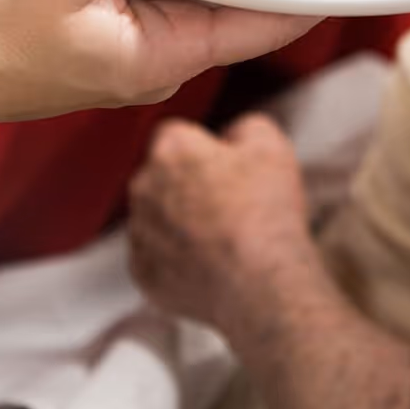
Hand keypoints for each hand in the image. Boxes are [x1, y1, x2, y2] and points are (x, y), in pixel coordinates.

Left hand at [129, 111, 313, 334]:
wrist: (259, 283)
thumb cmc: (265, 210)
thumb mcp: (270, 144)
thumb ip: (243, 126)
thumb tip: (228, 137)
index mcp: (171, 151)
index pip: (174, 132)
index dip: (202, 145)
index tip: (226, 164)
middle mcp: (144, 187)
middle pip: (161, 174)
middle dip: (186, 181)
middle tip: (228, 201)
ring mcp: (139, 234)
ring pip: (156, 214)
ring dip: (178, 218)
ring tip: (221, 235)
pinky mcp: (141, 273)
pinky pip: (154, 254)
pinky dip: (175, 256)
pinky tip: (209, 261)